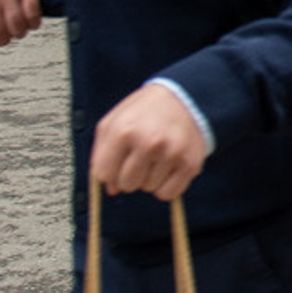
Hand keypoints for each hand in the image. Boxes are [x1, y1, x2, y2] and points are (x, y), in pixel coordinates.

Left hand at [91, 83, 207, 201]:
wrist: (186, 99)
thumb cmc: (146, 111)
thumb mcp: (114, 122)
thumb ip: (102, 154)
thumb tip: (111, 188)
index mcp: (124, 131)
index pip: (103, 174)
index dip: (109, 170)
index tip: (119, 160)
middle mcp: (148, 143)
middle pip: (126, 184)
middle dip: (130, 175)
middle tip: (140, 157)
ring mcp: (171, 154)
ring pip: (148, 188)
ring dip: (150, 178)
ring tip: (157, 157)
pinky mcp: (189, 164)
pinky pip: (168, 193)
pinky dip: (166, 186)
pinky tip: (168, 167)